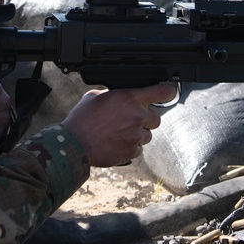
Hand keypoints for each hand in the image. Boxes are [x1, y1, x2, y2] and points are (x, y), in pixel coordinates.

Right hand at [61, 83, 175, 166]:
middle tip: (132, 120)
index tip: (170, 92)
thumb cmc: (82, 119)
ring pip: (147, 135)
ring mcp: (136, 135)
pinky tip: (116, 143)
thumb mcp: (95, 96)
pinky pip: (138, 149)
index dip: (168, 91)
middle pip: (157, 118)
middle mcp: (137, 116)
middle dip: (146, 119)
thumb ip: (114, 95)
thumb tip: (120, 96)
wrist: (74, 144)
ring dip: (138, 134)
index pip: (161, 92)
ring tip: (120, 134)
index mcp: (129, 98)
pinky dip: (130, 147)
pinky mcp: (131, 151)